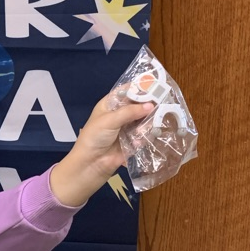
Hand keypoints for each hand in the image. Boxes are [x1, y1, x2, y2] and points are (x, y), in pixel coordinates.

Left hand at [49, 91, 153, 205]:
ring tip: (146, 126)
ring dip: (147, 122)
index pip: (126, 91)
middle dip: (148, 105)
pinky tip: (140, 139)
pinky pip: (144, 134)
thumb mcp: (109, 120)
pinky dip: (145, 135)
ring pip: (143, 120)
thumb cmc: (94, 137)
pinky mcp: (133, 141)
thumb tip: (150, 105)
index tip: (154, 85)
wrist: (90, 164)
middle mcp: (119, 114)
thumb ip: (130, 112)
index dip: (139, 88)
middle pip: (138, 105)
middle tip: (159, 105)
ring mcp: (127, 128)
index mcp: (110, 104)